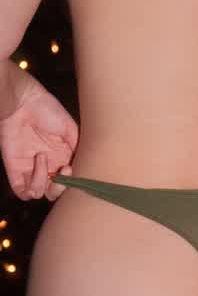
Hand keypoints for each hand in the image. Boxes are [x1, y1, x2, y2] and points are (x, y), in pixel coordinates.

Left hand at [0, 74, 78, 201]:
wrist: (21, 102)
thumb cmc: (45, 109)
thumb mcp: (70, 128)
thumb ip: (79, 149)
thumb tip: (84, 168)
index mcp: (63, 157)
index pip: (71, 181)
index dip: (74, 181)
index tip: (72, 167)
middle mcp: (49, 166)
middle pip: (56, 193)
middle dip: (60, 187)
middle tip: (62, 170)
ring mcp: (31, 169)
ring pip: (40, 194)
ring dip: (44, 181)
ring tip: (42, 157)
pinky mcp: (15, 170)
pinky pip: (22, 192)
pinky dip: (30, 186)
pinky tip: (35, 165)